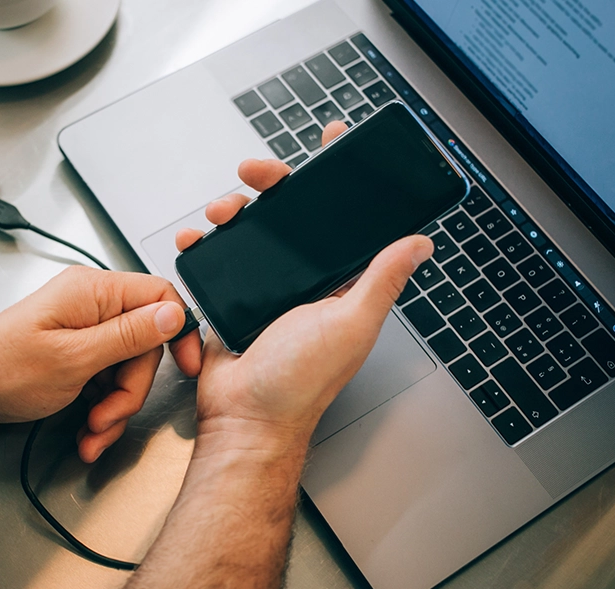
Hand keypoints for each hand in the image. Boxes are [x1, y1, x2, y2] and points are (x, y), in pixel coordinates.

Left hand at [0, 266, 201, 461]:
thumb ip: (128, 337)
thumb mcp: (73, 359)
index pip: (160, 296)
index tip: (187, 366)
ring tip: (92, 431)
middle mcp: (92, 306)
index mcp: (93, 292)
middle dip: (132, 388)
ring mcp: (84, 331)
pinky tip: (87, 430)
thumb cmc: (0, 368)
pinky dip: (101, 408)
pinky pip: (106, 380)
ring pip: (127, 368)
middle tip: (109, 415)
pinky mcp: (76, 354)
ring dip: (115, 407)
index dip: (179, 332)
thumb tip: (172, 316)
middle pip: (145, 344)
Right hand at [176, 122, 432, 445]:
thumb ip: (380, 280)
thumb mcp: (350, 325)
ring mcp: (264, 287)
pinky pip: (217, 258)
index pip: (344, 220)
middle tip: (258, 172)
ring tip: (220, 212)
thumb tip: (418, 242)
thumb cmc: (299, 383)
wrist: (243, 418)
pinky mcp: (229, 296)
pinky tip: (196, 240)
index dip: (339, 180)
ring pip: (250, 229)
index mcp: (338, 284)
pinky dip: (203, 243)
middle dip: (273, 184)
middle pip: (289, 214)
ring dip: (233, 210)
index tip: (334, 145)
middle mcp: (303, 281)